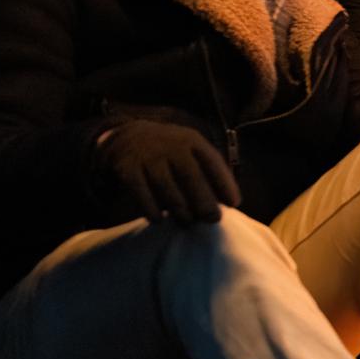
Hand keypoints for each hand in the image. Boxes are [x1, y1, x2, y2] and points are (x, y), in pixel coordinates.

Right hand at [94, 119, 240, 223]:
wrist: (126, 136)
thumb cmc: (169, 151)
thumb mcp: (190, 151)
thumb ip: (209, 171)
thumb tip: (231, 201)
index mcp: (191, 141)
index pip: (212, 161)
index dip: (225, 183)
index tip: (234, 204)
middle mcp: (171, 146)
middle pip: (190, 176)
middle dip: (204, 201)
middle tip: (213, 219)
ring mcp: (148, 156)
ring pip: (166, 186)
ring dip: (179, 208)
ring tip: (188, 222)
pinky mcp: (128, 167)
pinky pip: (141, 191)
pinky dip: (151, 208)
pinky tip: (158, 219)